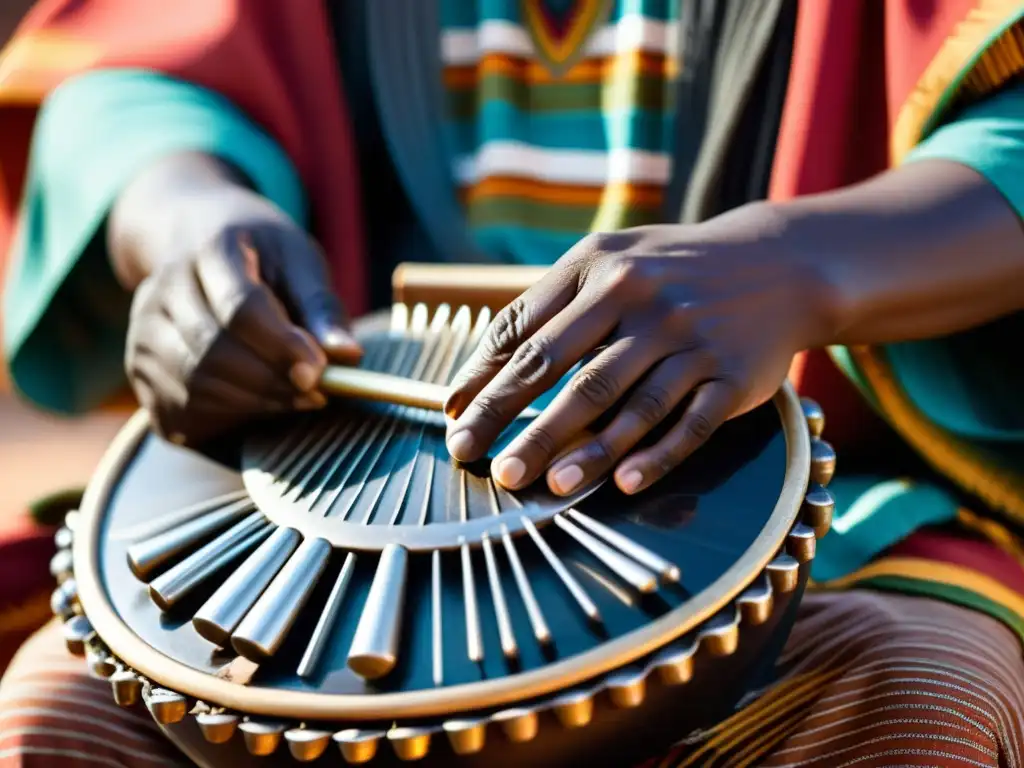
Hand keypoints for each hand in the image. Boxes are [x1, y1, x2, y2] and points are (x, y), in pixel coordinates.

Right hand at [125, 187, 361, 445]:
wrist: (197, 240)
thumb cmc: (262, 255)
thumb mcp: (300, 262)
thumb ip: (321, 308)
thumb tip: (347, 355)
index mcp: (209, 249)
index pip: (239, 306)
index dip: (281, 346)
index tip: (319, 371)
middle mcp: (162, 289)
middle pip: (214, 351)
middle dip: (272, 382)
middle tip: (318, 394)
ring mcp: (142, 331)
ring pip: (195, 386)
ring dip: (255, 404)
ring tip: (298, 400)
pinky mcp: (139, 371)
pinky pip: (182, 410)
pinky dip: (227, 418)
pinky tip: (263, 407)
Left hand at [443, 215, 825, 495]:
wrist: (778, 264)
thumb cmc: (669, 269)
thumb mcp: (609, 260)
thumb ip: (548, 306)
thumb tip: (482, 372)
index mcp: (600, 268)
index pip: (526, 329)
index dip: (484, 377)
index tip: (454, 416)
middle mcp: (643, 299)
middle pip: (567, 370)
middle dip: (512, 418)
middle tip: (473, 458)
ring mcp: (691, 338)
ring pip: (627, 402)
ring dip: (582, 448)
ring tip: (540, 483)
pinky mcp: (732, 375)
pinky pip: (690, 425)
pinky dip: (656, 456)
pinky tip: (621, 483)